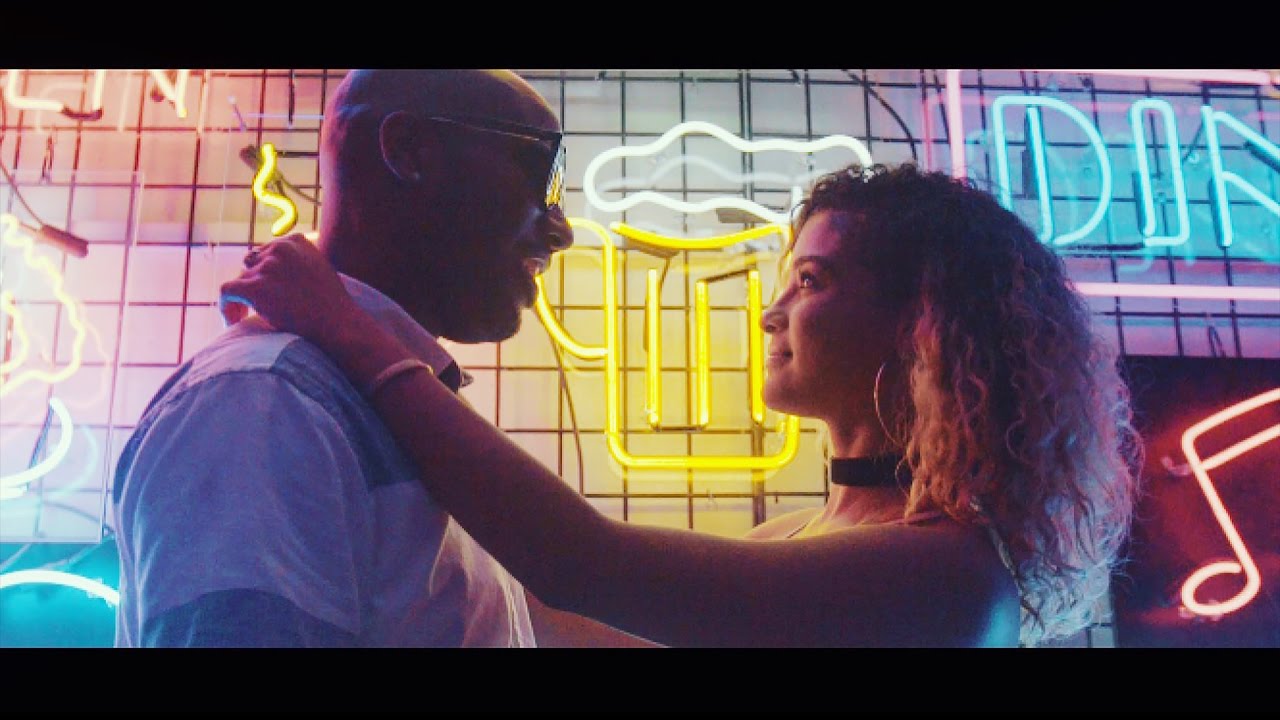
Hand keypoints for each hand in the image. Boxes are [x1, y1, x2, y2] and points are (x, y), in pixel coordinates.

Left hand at [220, 234, 360, 348]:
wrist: (339, 326)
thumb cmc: (334, 307)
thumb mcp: (320, 271)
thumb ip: (298, 263)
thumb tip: (275, 274)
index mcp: (296, 241)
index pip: (267, 252)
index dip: (264, 272)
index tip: (268, 291)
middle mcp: (280, 249)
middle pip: (252, 264)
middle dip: (253, 284)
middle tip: (256, 307)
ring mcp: (267, 267)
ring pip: (240, 280)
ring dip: (242, 300)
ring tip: (245, 319)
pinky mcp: (255, 288)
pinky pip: (227, 293)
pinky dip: (226, 308)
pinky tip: (233, 322)